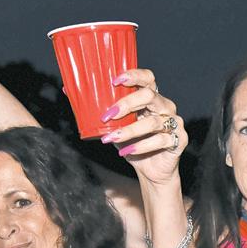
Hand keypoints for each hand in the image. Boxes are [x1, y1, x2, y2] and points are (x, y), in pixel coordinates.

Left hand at [98, 69, 188, 186]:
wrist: (152, 171)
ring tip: (111, 138)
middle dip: (126, 104)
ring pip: (152, 122)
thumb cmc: (133, 143)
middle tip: (107, 114)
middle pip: (149, 96)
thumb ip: (97, 109)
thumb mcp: (113, 126)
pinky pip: (160, 141)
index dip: (133, 75)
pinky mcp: (179, 140)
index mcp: (152, 97)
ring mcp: (174, 123)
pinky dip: (141, 146)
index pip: (147, 78)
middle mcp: (165, 107)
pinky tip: (126, 151)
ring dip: (129, 131)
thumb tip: (67, 90)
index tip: (114, 81)